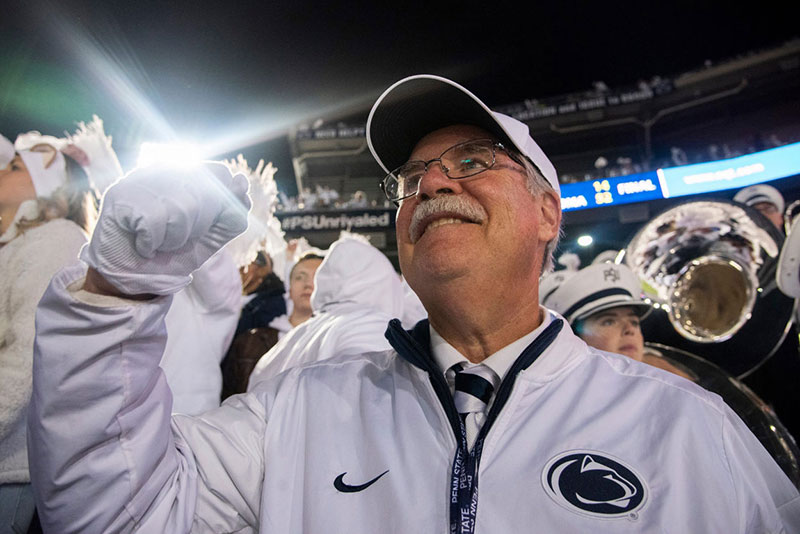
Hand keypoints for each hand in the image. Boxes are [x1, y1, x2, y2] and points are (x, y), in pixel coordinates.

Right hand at [81, 162, 249, 295]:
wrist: (133, 278)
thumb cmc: (172, 254)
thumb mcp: (209, 236)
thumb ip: (230, 214)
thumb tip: (241, 184)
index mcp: (184, 175)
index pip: (219, 173)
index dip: (222, 202)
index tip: (208, 227)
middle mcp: (161, 170)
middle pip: (205, 192)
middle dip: (199, 227)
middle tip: (179, 240)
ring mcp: (138, 180)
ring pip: (182, 209)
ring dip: (176, 239)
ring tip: (161, 243)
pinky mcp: (119, 196)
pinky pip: (155, 222)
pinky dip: (153, 244)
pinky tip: (144, 245)